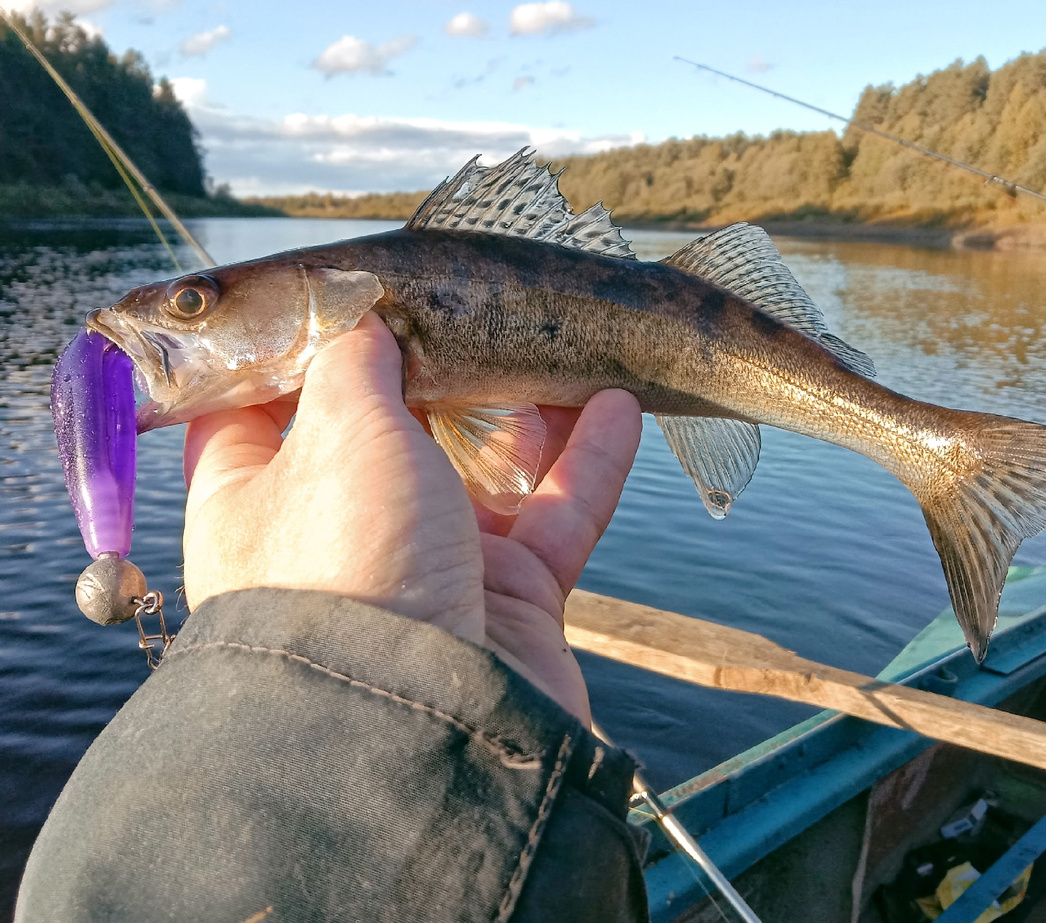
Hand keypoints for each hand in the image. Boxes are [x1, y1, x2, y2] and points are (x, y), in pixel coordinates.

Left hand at [181, 312, 641, 722]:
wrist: (420, 725)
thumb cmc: (352, 562)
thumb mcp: (341, 433)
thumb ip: (353, 362)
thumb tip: (360, 323)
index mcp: (260, 495)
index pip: (265, 402)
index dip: (304, 346)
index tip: (349, 293)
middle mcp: (340, 532)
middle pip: (392, 431)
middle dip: (440, 370)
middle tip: (479, 307)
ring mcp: (427, 569)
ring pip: (485, 472)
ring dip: (529, 411)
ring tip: (565, 344)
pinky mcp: (505, 605)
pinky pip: (552, 520)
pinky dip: (587, 465)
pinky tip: (621, 404)